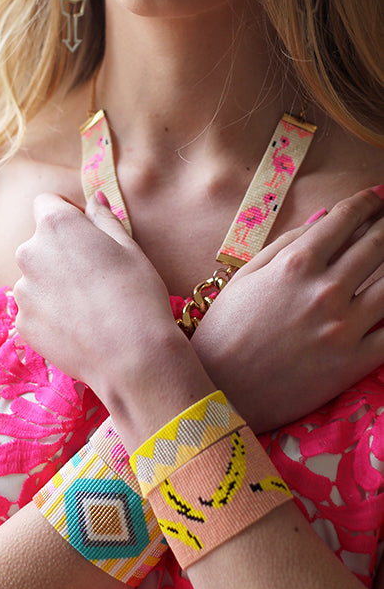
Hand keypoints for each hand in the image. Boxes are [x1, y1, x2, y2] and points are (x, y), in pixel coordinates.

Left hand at [14, 193, 184, 403]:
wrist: (131, 356)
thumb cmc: (137, 294)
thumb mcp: (129, 247)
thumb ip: (104, 218)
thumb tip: (95, 200)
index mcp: (55, 226)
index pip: (47, 203)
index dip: (69, 214)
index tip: (88, 233)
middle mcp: (29, 254)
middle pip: (41, 244)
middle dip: (62, 253)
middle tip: (96, 276)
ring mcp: (22, 292)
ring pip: (38, 279)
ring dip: (56, 285)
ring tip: (90, 307)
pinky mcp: (23, 324)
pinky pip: (37, 310)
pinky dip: (53, 315)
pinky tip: (80, 328)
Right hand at [191, 188, 383, 431]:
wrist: (220, 390)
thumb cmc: (225, 330)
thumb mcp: (245, 277)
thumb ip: (287, 243)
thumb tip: (326, 217)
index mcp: (296, 264)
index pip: (345, 220)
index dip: (366, 203)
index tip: (376, 197)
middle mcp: (325, 290)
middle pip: (377, 245)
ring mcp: (343, 328)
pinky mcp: (353, 363)